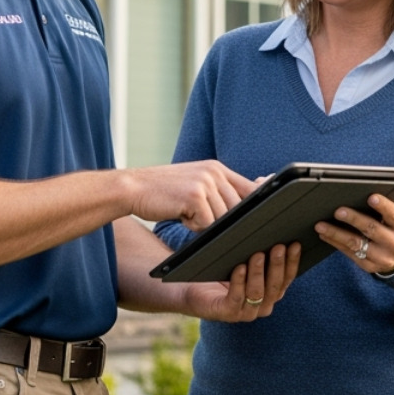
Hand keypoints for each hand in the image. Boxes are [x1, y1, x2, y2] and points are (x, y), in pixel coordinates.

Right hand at [124, 161, 254, 229]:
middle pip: (238, 207)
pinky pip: (206, 223)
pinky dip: (193, 226)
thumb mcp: (195, 184)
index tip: (261, 217)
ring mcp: (205, 182)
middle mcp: (214, 172)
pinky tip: (180, 215)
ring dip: (205, 224)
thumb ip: (218, 191)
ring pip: (222, 218)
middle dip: (224, 221)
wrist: (132, 187)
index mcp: (216, 168)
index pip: (250, 187)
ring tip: (186, 213)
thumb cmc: (164, 192)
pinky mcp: (194, 196)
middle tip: (201, 219)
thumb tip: (245, 206)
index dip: (257, 205)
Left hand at [185, 243, 300, 320]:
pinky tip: (239, 268)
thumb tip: (275, 230)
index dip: (293, 262)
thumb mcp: (245, 261)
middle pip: (275, 286)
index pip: (287, 278)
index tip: (295, 244)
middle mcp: (262, 306)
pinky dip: (238, 283)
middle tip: (278, 246)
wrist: (191, 288)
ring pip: (257, 293)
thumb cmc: (222, 270)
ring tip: (258, 254)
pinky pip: (235, 298)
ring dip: (258, 273)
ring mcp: (245, 312)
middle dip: (278, 265)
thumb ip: (262, 253)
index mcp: (271, 294)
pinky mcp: (226, 313)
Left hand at [314, 194, 393, 274]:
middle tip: (338, 211)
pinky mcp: (369, 266)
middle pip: (372, 229)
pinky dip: (335, 243)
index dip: (383, 206)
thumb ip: (383, 209)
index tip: (371, 197)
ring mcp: (382, 258)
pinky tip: (325, 235)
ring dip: (336, 233)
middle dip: (353, 219)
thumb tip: (357, 194)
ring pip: (356, 244)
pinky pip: (350, 253)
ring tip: (321, 225)